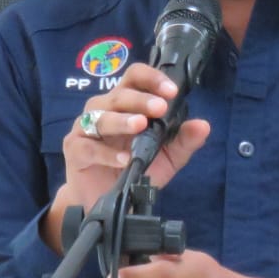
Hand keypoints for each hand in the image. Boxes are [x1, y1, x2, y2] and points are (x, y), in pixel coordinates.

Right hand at [41, 62, 210, 252]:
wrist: (106, 199)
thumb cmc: (134, 169)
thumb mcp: (167, 156)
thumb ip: (183, 140)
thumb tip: (203, 126)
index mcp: (126, 103)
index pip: (135, 77)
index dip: (152, 79)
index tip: (171, 91)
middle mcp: (103, 109)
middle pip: (118, 94)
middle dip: (140, 100)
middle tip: (159, 108)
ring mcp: (85, 128)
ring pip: (101, 116)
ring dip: (122, 120)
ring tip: (140, 126)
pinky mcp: (74, 149)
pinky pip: (89, 146)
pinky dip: (107, 153)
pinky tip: (124, 159)